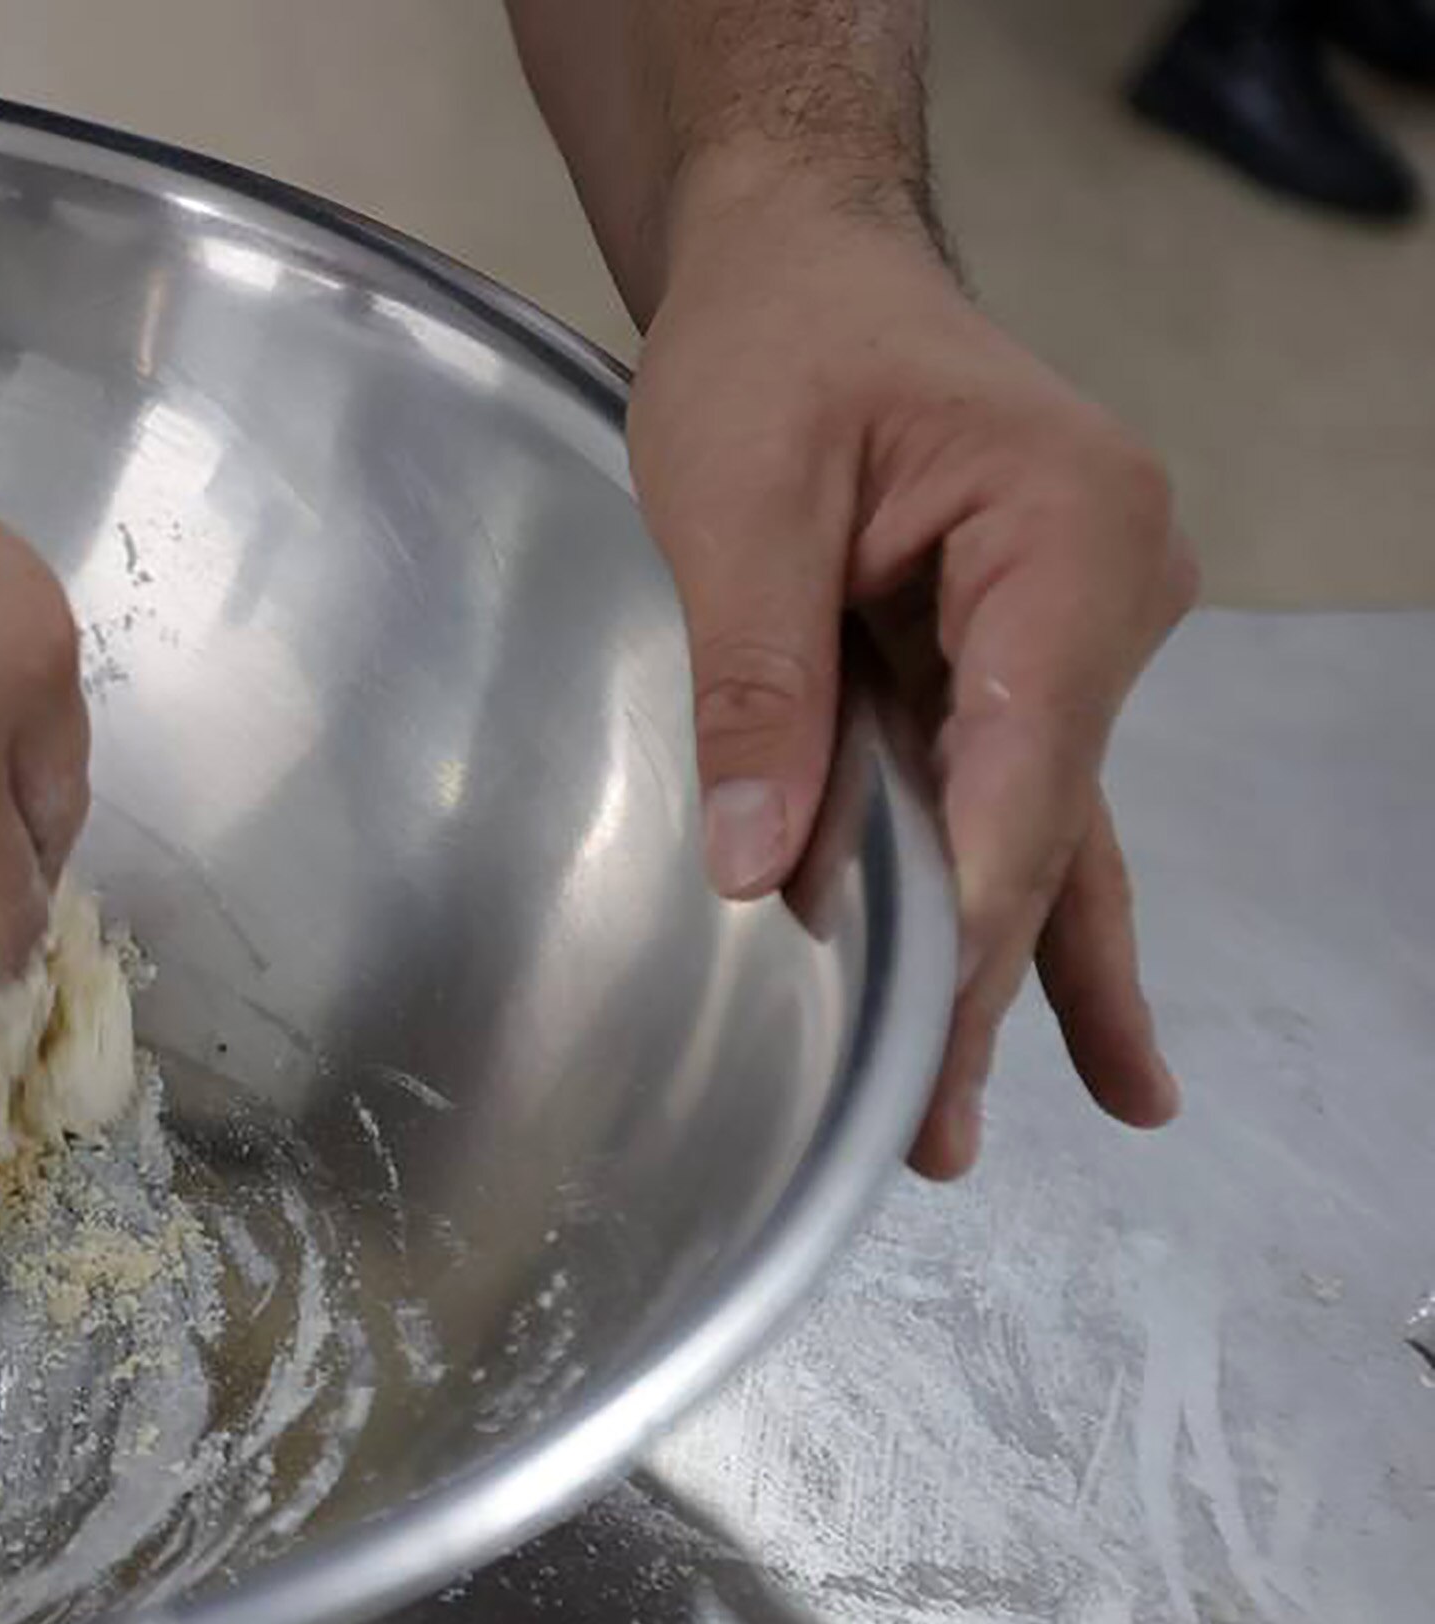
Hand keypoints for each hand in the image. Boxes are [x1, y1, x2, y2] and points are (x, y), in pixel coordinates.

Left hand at [628, 173, 1195, 1177]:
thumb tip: (756, 861)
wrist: (803, 268)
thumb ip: (757, 682)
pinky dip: (1009, 913)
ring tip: (959, 1134)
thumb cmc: (778, 347)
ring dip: (1000, 980)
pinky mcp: (1022, 666)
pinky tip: (1072, 1033)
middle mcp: (1109, 591)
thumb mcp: (736, 498)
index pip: (1023, 764)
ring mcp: (1079, 633)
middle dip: (978, 983)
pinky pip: (1019, 807)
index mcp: (1067, 533)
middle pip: (1036, 823)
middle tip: (921, 1133)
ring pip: (1036, 835)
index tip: (914, 1026)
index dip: (963, 907)